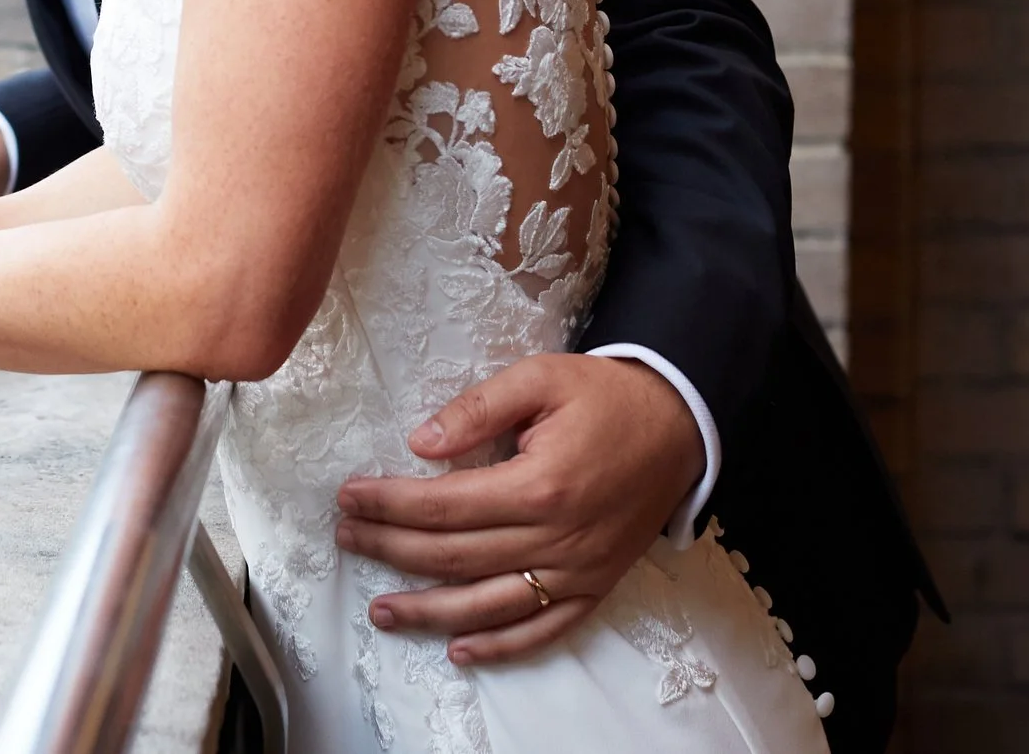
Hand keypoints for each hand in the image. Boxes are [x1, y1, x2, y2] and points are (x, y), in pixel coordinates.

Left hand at [333, 353, 704, 664]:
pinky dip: (499, 646)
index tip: (348, 497)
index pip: (443, 504)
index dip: (388, 504)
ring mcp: (577, 571)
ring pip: (489, 604)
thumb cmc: (606, 397)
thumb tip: (420, 443)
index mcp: (539, 485)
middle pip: (455, 556)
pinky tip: (458, 650)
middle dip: (391, 549)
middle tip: (347, 539)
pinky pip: (542, 630)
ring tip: (382, 611)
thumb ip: (478, 409)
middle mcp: (556, 539)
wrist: (681, 425)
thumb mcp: (540, 378)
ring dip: (430, 612)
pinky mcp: (595, 587)